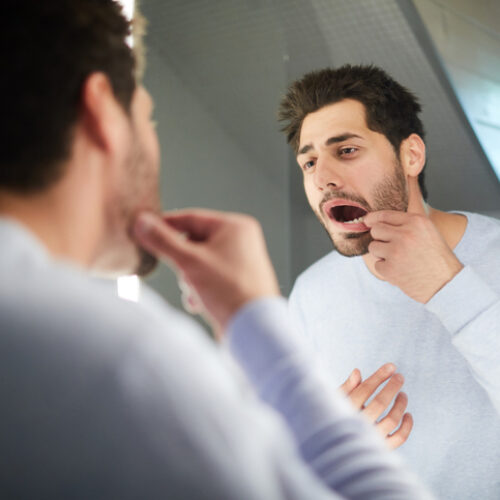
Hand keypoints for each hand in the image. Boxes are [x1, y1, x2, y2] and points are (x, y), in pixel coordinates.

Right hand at [132, 209, 279, 337]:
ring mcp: (240, 262)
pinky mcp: (237, 282)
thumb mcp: (189, 262)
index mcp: (236, 227)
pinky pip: (209, 278)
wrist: (253, 329)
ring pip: (198, 263)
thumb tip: (142, 222)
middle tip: (183, 274)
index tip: (144, 231)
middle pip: (194, 243)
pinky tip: (201, 303)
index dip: (165, 225)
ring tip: (196, 292)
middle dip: (182, 263)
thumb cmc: (230, 291)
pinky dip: (199, 290)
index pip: (191, 218)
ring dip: (189, 279)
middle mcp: (241, 241)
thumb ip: (163, 241)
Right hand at [340, 363, 412, 448]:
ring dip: (400, 405)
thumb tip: (357, 372)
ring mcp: (371, 438)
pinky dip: (407, 426)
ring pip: (392, 420)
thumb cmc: (333, 418)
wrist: (332, 448)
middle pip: (380, 402)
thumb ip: (346, 388)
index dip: (379, 376)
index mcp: (346, 410)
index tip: (391, 366)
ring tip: (403, 395)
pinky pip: (399, 438)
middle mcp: (359, 425)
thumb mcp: (335, 402)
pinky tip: (408, 415)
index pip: (365, 389)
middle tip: (400, 377)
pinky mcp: (381, 449)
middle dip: (392, 387)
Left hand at [364, 210, 462, 302]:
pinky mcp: (390, 269)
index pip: (385, 215)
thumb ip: (406, 224)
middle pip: (376, 230)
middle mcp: (405, 234)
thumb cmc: (437, 259)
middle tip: (392, 247)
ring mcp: (396, 252)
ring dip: (382, 254)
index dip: (373, 218)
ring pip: (373, 247)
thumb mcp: (428, 232)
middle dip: (380, 238)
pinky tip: (401, 271)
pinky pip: (377, 265)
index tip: (367, 221)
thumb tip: (377, 221)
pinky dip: (386, 270)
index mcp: (416, 222)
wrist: (447, 284)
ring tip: (399, 260)